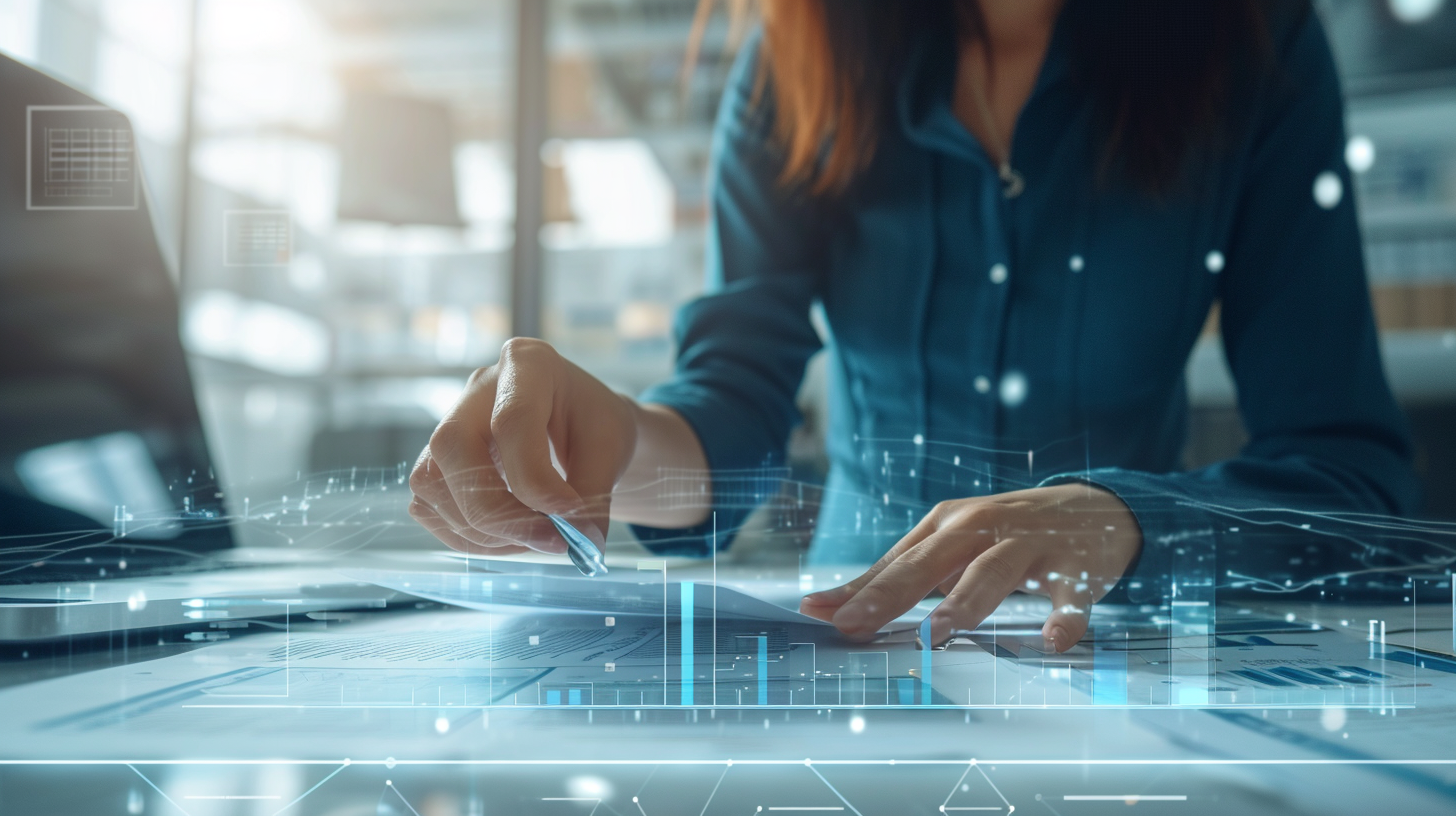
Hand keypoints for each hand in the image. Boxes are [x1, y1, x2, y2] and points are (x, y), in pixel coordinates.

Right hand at [408, 338, 636, 555]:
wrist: (579, 429)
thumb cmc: (594, 427)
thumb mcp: (611, 448)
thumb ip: (595, 493)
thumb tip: (580, 542)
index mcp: (527, 363)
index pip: (511, 420)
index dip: (536, 480)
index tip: (570, 515)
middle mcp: (477, 388)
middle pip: (454, 447)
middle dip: (498, 511)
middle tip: (552, 541)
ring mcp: (447, 423)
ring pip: (433, 484)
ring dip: (486, 532)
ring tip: (540, 540)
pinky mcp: (435, 463)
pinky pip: (430, 508)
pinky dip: (470, 538)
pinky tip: (513, 539)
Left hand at [798, 484, 1141, 651]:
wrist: (1093, 507)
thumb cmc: (1003, 532)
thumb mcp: (949, 544)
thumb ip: (895, 576)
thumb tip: (827, 606)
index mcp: (946, 526)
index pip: (896, 562)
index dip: (857, 590)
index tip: (817, 614)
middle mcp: (981, 529)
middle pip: (930, 562)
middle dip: (891, 594)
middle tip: (856, 623)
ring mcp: (1029, 545)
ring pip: (991, 573)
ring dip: (962, 603)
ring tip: (934, 633)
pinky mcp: (1075, 566)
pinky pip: (1070, 595)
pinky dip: (1065, 618)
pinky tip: (1053, 641)